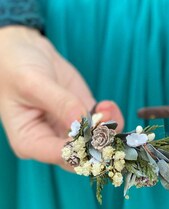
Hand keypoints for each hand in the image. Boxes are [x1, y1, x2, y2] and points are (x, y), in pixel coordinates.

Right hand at [0, 26, 123, 166]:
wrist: (23, 50)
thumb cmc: (15, 67)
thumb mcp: (32, 83)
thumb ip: (59, 104)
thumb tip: (83, 123)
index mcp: (31, 142)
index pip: (62, 156)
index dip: (83, 149)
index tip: (94, 132)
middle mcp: (52, 142)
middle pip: (83, 157)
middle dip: (101, 143)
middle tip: (108, 124)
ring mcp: (70, 130)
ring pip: (98, 143)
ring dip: (109, 130)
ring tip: (106, 109)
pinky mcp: (84, 116)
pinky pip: (103, 125)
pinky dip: (112, 119)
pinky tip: (106, 105)